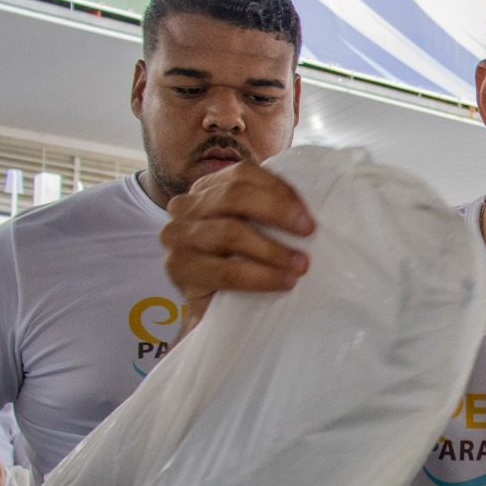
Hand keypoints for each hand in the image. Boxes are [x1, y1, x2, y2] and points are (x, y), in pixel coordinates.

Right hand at [158, 161, 313, 328]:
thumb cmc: (239, 263)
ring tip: (301, 265)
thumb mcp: (251, 230)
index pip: (243, 174)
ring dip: (273, 250)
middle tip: (309, 232)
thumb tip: (309, 211)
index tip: (308, 212)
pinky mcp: (177, 268)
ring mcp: (176, 236)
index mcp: (204, 189)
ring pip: (230, 233)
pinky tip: (284, 282)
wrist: (212, 311)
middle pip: (235, 196)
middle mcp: (184, 207)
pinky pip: (226, 271)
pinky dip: (261, 277)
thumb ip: (266, 212)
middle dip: (278, 212)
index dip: (279, 189)